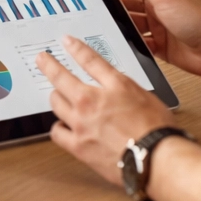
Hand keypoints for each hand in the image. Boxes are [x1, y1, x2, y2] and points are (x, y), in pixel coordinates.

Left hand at [36, 35, 175, 185]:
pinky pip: (57, 132)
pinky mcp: (78, 146)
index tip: (66, 41)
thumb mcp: (146, 96)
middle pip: (61, 78)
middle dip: (49, 66)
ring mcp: (82, 123)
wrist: (156, 159)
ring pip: (56, 103)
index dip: (76, 48)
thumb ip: (125, 89)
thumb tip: (114, 87)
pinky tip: (62, 126)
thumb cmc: (158, 130)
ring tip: (56, 95)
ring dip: (55, 96)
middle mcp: (93, 101)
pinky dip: (58, 127)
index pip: (90, 60)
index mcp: (114, 86)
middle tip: (43, 60)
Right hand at [101, 0, 200, 79]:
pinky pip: (139, 46)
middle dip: (111, 10)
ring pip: (131, 27)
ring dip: (119, 28)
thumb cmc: (199, 18)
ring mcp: (159, 29)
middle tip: (91, 13)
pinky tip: (119, 46)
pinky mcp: (161, 48)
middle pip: (126, 7)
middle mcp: (157, 8)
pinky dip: (130, 46)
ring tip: (101, 30)